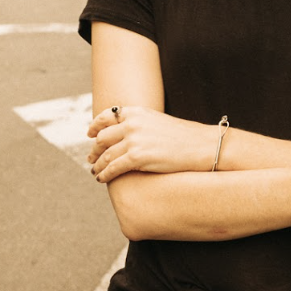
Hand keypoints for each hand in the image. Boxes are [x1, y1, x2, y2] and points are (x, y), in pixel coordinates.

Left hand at [87, 106, 213, 180]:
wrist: (200, 146)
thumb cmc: (183, 137)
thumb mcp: (157, 122)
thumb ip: (139, 124)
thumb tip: (123, 134)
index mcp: (136, 112)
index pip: (106, 116)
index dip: (94, 126)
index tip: (90, 134)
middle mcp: (132, 123)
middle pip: (102, 137)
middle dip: (95, 150)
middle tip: (91, 158)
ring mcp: (133, 140)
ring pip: (105, 155)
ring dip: (97, 165)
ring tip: (96, 171)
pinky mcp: (137, 158)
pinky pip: (113, 168)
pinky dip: (104, 174)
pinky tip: (102, 179)